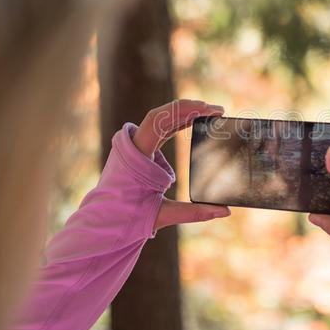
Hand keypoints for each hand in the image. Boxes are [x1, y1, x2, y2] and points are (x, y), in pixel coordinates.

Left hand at [133, 99, 230, 228]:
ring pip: (162, 120)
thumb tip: (225, 212)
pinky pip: (161, 129)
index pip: (157, 121)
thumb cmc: (129, 218)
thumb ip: (194, 212)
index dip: (182, 110)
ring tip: (211, 113)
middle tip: (217, 109)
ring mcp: (136, 146)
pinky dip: (178, 123)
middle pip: (162, 115)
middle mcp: (134, 145)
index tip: (206, 109)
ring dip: (185, 113)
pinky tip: (195, 120)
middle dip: (190, 108)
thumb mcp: (163, 214)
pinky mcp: (141, 150)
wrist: (104, 221)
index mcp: (136, 156)